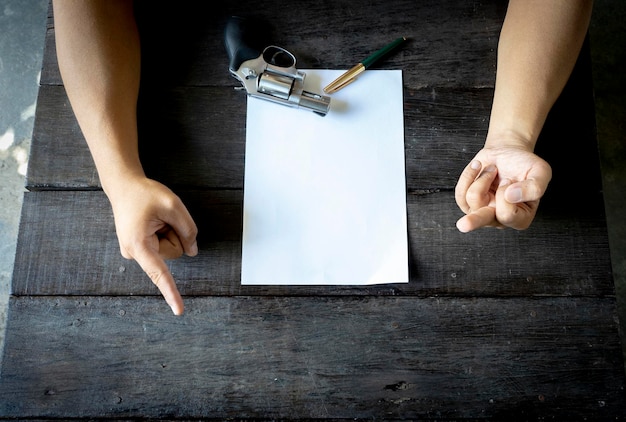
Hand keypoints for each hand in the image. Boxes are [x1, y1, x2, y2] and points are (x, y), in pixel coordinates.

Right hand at [108, 177, 197, 314]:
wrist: (123, 187)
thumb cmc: (145, 194)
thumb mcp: (173, 205)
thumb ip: (188, 230)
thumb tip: (192, 252)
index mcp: (139, 245)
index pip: (159, 273)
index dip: (171, 292)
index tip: (179, 311)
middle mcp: (134, 253)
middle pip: (174, 252)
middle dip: (174, 233)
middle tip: (158, 215)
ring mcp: (135, 252)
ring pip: (170, 249)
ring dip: (168, 231)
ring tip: (153, 217)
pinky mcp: (139, 250)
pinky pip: (163, 245)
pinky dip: (164, 231)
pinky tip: (151, 221)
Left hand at [454, 146, 551, 231]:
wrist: (509, 154)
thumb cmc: (526, 166)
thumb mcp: (541, 173)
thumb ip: (534, 188)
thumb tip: (511, 196)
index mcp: (520, 218)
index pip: (507, 214)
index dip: (507, 193)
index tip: (511, 181)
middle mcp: (498, 219)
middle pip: (483, 220)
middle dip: (473, 221)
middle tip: (463, 225)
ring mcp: (481, 211)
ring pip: (473, 198)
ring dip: (484, 177)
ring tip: (493, 170)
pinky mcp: (466, 202)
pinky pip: (460, 191)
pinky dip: (469, 174)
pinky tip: (479, 167)